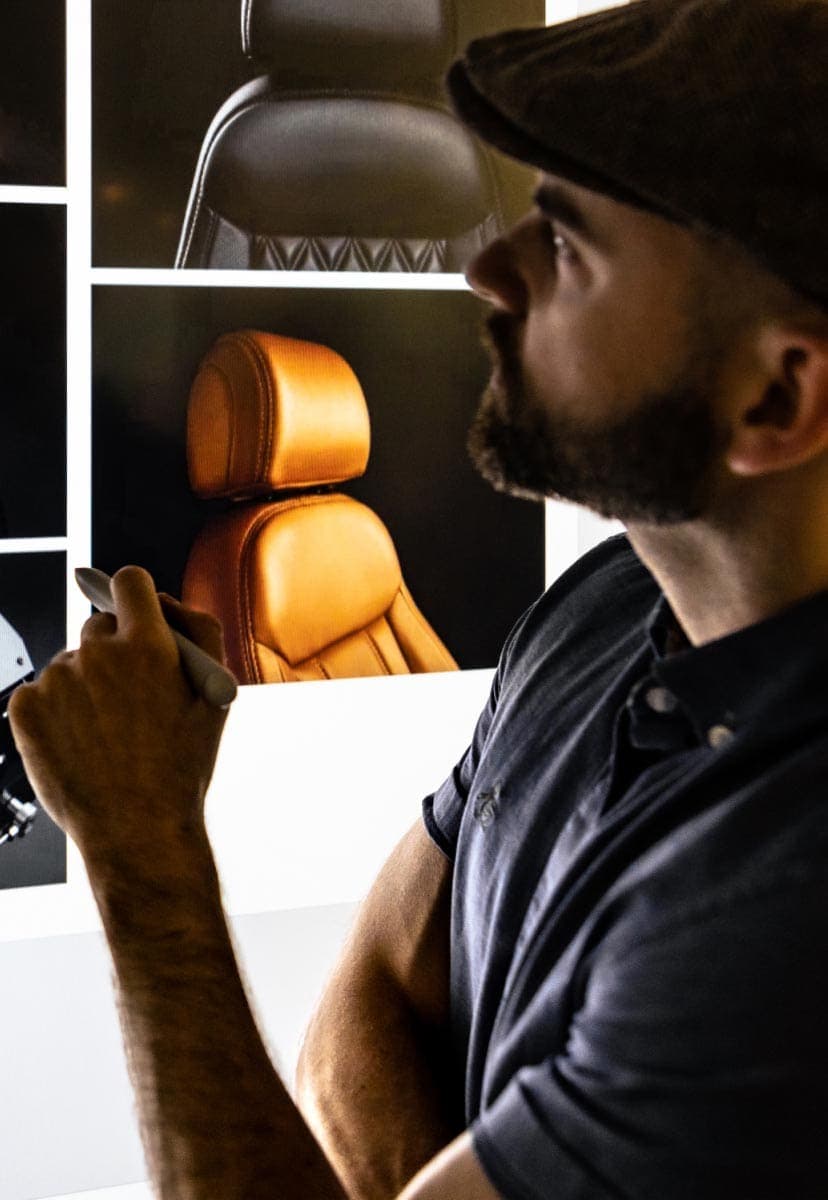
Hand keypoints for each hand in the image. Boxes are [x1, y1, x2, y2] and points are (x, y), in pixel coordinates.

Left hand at [8, 566, 229, 869]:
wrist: (137, 830)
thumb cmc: (181, 766)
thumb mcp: (217, 696)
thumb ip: (200, 631)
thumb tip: (166, 602)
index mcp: (149, 645)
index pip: (130, 582)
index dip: (136, 596)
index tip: (137, 616)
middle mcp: (98, 654)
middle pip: (99, 625)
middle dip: (116, 652)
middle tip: (131, 698)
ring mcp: (57, 680)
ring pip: (71, 664)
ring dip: (87, 686)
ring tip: (108, 735)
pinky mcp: (25, 707)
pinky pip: (40, 692)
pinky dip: (57, 712)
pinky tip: (81, 743)